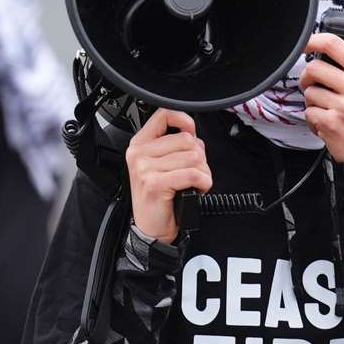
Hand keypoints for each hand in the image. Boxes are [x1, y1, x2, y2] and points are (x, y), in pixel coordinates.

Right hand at [126, 108, 211, 241]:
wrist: (151, 229)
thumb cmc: (160, 198)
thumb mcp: (161, 166)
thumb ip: (174, 146)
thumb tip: (193, 132)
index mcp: (140, 144)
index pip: (164, 115)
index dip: (184, 119)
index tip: (191, 132)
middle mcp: (139, 154)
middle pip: (187, 140)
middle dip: (199, 158)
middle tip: (193, 174)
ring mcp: (145, 168)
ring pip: (194, 157)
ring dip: (203, 173)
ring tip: (193, 184)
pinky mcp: (155, 183)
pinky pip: (194, 174)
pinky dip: (204, 183)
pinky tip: (197, 190)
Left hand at [300, 16, 343, 162]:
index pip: (334, 45)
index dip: (313, 40)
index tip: (305, 43)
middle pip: (314, 68)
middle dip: (308, 77)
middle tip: (315, 84)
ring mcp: (342, 107)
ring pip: (309, 91)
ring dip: (312, 100)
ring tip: (327, 107)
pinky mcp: (330, 124)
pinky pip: (308, 112)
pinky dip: (312, 118)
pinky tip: (326, 122)